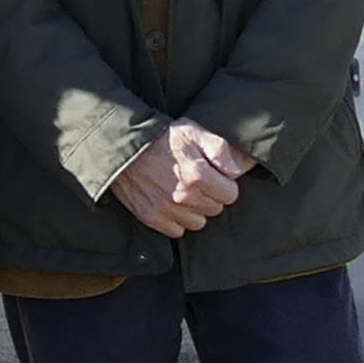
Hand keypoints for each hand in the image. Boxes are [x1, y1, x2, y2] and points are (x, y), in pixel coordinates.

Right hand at [115, 124, 248, 238]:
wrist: (123, 147)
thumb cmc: (162, 138)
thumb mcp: (194, 132)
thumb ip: (221, 149)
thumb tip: (240, 169)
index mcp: (198, 175)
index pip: (230, 195)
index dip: (224, 184)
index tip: (214, 176)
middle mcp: (183, 197)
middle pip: (215, 209)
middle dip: (210, 196)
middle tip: (197, 181)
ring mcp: (166, 209)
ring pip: (197, 222)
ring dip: (194, 210)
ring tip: (184, 192)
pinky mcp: (151, 217)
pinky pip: (177, 230)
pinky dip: (176, 220)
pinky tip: (171, 203)